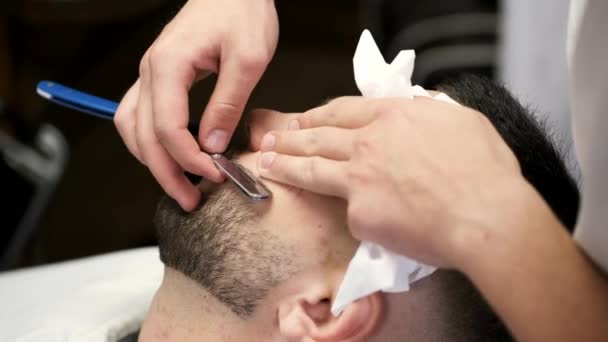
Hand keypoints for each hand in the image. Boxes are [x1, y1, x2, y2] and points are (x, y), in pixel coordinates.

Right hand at [114, 0, 278, 210]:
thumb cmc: (242, 12)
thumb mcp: (248, 59)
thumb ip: (228, 103)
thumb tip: (212, 144)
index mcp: (170, 65)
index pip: (166, 126)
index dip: (188, 159)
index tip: (215, 175)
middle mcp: (151, 70)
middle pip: (142, 134)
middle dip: (164, 172)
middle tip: (189, 201)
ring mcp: (150, 73)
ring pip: (131, 126)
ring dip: (151, 159)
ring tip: (179, 183)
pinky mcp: (159, 76)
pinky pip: (139, 114)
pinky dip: (150, 140)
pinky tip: (172, 154)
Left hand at [252, 97, 523, 266]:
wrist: (485, 216)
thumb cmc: (485, 171)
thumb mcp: (462, 121)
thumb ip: (429, 112)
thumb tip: (416, 109)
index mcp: (393, 116)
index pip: (343, 110)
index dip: (320, 114)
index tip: (306, 119)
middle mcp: (368, 143)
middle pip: (318, 137)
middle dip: (290, 137)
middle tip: (271, 139)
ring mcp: (359, 179)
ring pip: (311, 169)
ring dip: (283, 164)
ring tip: (264, 162)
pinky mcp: (359, 214)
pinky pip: (352, 213)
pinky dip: (354, 215)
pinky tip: (350, 218)